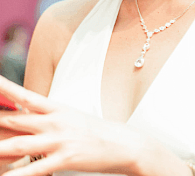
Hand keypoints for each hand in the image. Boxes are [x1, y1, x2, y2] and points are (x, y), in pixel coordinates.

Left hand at [0, 76, 144, 175]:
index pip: (24, 96)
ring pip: (18, 144)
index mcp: (56, 108)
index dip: (5, 88)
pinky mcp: (65, 159)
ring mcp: (58, 140)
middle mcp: (54, 121)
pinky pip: (34, 169)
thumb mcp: (69, 118)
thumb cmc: (93, 130)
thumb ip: (43, 120)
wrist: (121, 142)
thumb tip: (19, 121)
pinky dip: (17, 175)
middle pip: (14, 120)